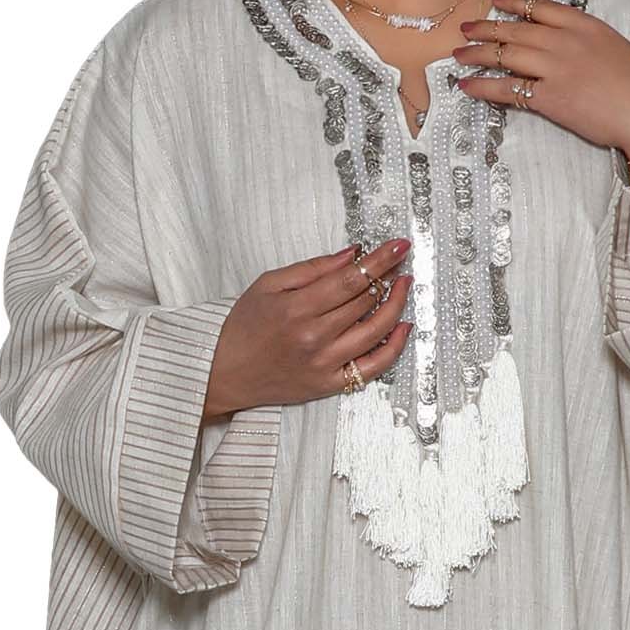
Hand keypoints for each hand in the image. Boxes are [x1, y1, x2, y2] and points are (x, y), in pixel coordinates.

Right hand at [206, 236, 414, 416]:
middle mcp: (314, 337)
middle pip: (366, 301)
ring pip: (376, 330)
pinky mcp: (331, 383)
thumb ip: (311, 269)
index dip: (380, 260)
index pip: (351, 279)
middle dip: (389, 276)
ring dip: (397, 305)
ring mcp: (325, 363)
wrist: (225, 373)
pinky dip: (394, 346)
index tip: (398, 246)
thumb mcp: (268, 285)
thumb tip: (350, 255)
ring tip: (404, 286)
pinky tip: (403, 327)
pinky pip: (374, 366)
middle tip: (399, 261)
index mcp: (297, 308)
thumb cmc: (243, 328)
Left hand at [451, 0, 629, 171]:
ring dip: (478, 53)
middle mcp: (565, 41)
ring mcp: (555, 68)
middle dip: (487, 27)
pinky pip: (507, 89)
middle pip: (516, 29)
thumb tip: (567, 44)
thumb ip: (588, 41)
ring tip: (459, 55)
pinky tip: (467, 86)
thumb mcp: (615, 48)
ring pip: (506, 55)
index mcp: (584, 25)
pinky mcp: (549, 98)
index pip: (541, 7)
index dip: (514, 3)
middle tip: (466, 28)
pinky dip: (483, 86)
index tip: (497, 0)